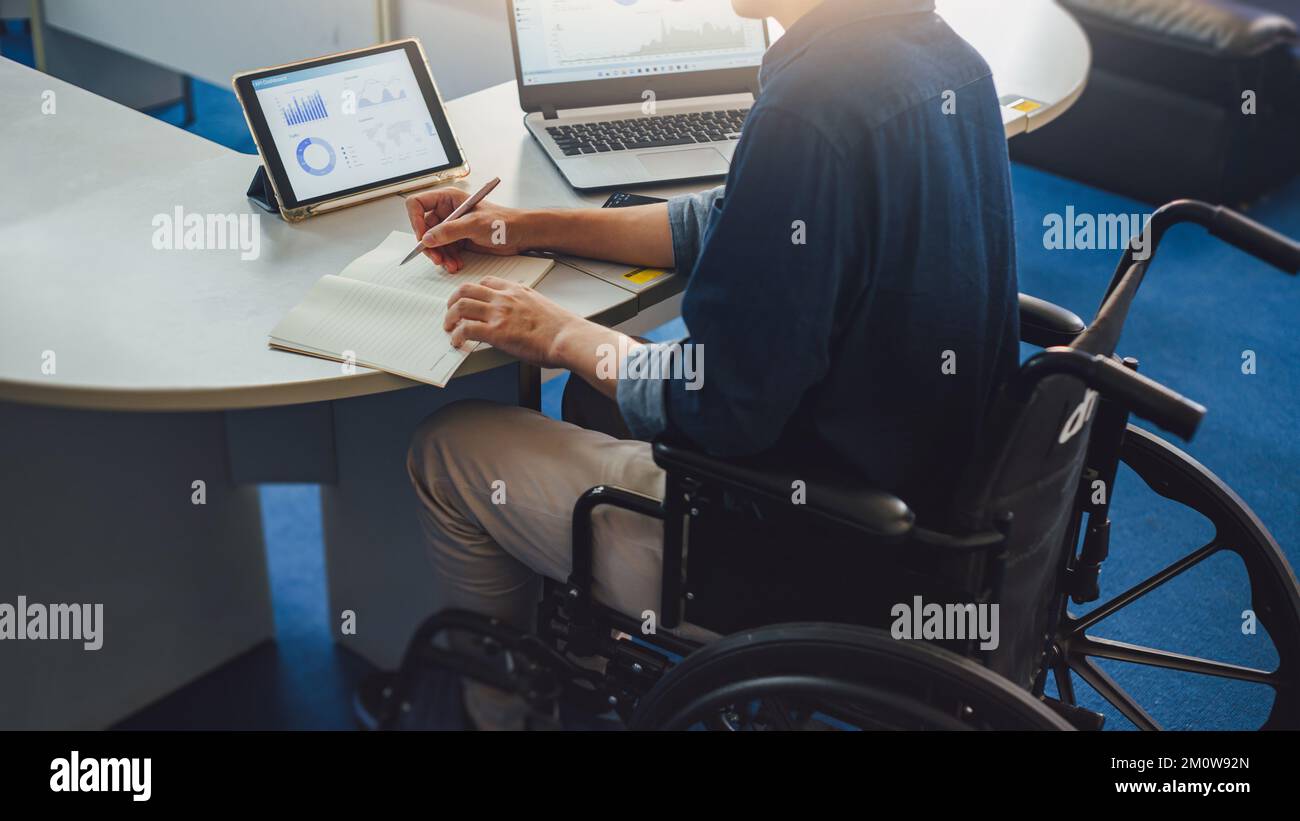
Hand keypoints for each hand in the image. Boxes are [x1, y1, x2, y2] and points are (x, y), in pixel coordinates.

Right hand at [405, 187, 532, 271]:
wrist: (520, 235)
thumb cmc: (502, 222)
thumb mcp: (474, 225)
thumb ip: (450, 231)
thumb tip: (428, 238)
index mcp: (448, 198)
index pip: (418, 204)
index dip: (415, 220)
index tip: (422, 237)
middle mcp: (447, 211)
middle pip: (424, 228)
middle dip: (430, 245)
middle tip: (436, 258)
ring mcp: (452, 226)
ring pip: (434, 242)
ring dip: (440, 255)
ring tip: (450, 265)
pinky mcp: (458, 240)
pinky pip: (445, 250)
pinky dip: (448, 259)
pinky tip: (456, 264)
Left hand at [444, 276, 587, 367]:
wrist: (566, 337)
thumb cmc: (561, 327)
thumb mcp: (541, 306)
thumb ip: (526, 306)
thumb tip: (521, 316)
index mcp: (516, 290)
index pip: (486, 282)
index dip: (472, 290)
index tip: (469, 299)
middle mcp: (504, 297)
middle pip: (466, 289)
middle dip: (453, 300)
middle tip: (450, 311)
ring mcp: (498, 313)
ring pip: (461, 306)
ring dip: (450, 317)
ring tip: (449, 327)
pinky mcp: (495, 332)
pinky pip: (465, 329)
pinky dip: (456, 336)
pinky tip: (457, 342)